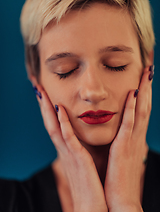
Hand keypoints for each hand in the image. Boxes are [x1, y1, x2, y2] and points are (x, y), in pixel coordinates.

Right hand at [35, 85, 107, 211]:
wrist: (92, 205)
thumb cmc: (90, 182)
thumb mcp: (84, 159)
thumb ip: (81, 145)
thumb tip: (82, 133)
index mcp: (66, 148)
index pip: (54, 124)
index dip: (48, 109)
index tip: (44, 93)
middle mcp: (64, 149)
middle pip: (50, 122)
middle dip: (43, 104)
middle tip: (37, 87)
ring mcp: (69, 153)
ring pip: (54, 126)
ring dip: (48, 109)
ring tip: (41, 92)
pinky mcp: (78, 158)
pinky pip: (68, 138)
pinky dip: (62, 123)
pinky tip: (60, 109)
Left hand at [104, 66, 152, 211]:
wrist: (120, 199)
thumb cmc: (118, 176)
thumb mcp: (120, 153)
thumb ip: (120, 139)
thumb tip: (119, 127)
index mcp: (133, 136)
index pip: (140, 109)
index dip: (143, 91)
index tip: (143, 75)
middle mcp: (136, 135)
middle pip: (144, 105)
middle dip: (147, 85)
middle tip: (149, 66)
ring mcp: (132, 140)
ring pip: (140, 110)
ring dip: (143, 90)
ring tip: (146, 71)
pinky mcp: (124, 147)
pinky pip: (129, 124)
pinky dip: (131, 108)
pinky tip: (132, 93)